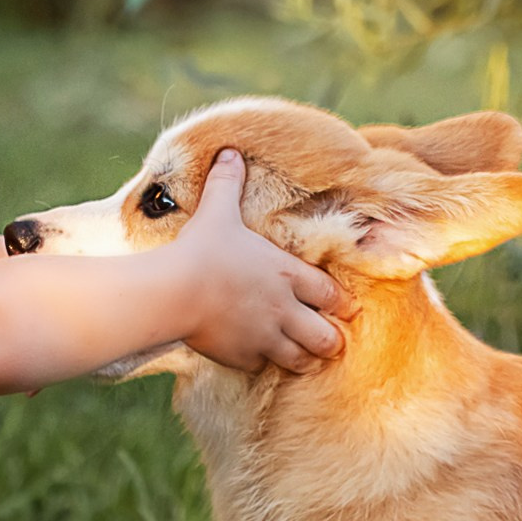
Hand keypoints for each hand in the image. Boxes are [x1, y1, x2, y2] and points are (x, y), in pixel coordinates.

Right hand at [172, 149, 356, 372]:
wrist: (174, 291)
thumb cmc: (202, 249)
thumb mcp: (218, 210)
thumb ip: (228, 183)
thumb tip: (230, 152)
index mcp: (288, 275)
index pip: (332, 296)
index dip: (343, 304)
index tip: (347, 309)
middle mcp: (284, 309)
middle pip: (327, 338)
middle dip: (331, 340)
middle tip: (328, 338)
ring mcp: (265, 337)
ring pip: (301, 359)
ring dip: (304, 357)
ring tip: (302, 355)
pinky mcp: (241, 357)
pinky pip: (262, 368)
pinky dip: (264, 364)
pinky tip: (258, 357)